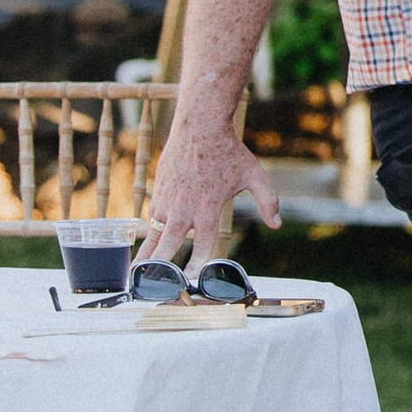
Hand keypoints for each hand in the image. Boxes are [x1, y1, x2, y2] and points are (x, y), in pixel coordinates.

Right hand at [140, 105, 277, 267]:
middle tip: (150, 285)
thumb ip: (267, 201)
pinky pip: (152, 218)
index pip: (201, 244)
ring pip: (153, 234)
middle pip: (167, 245)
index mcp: (208, 208)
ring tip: (135, 275)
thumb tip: (277, 224)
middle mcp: (184, 208)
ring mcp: (168, 200)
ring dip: (146, 254)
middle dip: (159, 266)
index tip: (191, 279)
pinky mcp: (158, 192)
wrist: (200, 126)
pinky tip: (148, 246)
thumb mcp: (254, 175)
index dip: (196, 264)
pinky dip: (150, 232)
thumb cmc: (229, 152)